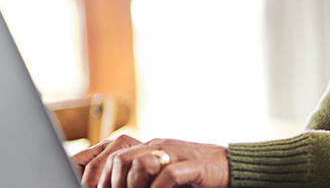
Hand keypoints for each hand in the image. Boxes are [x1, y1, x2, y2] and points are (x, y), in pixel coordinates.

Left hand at [83, 137, 229, 187]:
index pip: (113, 156)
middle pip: (121, 159)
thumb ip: (142, 179)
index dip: (99, 178)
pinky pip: (168, 176)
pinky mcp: (192, 166)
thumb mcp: (162, 173)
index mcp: (150, 147)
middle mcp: (159, 146)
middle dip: (112, 185)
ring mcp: (176, 153)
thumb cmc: (194, 174)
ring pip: (140, 164)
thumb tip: (114, 187)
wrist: (229, 165)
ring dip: (133, 187)